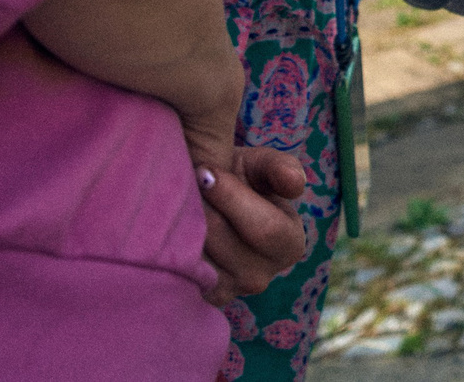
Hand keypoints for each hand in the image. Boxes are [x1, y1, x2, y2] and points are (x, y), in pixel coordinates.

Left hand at [181, 97, 310, 305]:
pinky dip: (171, 247)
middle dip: (201, 207)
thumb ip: (280, 168)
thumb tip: (294, 183)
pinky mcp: (198, 298)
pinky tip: (169, 226)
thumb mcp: (264, 165)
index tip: (206, 170)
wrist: (213, 204)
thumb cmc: (244, 181)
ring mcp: (230, 291)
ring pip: (197, 257)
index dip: (230, 197)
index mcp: (289, 244)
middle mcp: (261, 277)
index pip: (263, 228)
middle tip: (185, 182)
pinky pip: (179, 273)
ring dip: (181, 225)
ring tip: (176, 201)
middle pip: (223, 241)